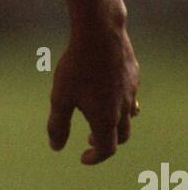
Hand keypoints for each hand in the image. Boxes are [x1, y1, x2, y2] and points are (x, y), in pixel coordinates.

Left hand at [47, 26, 139, 164]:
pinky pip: (131, 93)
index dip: (94, 157)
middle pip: (122, 136)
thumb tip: (56, 147)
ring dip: (118, 122)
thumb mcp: (61, 96)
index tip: (82, 157)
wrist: (100, 32)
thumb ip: (58, 124)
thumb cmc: (77, 65)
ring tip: (103, 115)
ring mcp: (131, 90)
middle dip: (107, 141)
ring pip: (131, 115)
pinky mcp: (134, 73)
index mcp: (106, 119)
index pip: (106, 149)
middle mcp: (124, 108)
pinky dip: (122, 100)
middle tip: (90, 137)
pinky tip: (108, 88)